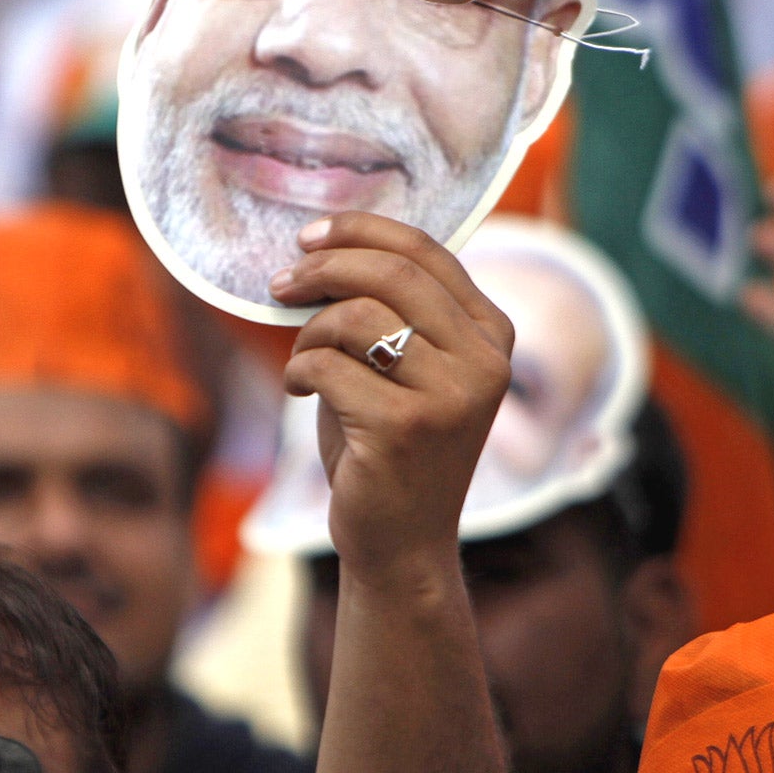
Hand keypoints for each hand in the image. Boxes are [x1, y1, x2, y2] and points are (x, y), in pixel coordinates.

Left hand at [268, 213, 513, 580]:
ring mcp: (452, 396)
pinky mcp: (406, 428)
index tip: (310, 236)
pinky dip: (298, 370)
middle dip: (324, 268)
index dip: (362, 231)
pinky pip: (328, 366)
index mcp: (492, 333)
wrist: (400, 541)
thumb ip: (390, 307)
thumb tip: (330, 241)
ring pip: (356, 318)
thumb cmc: (389, 442)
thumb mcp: (404, 366)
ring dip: (308, 332)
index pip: (427, 251)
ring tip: (302, 360)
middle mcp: (485, 360)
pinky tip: (299, 391)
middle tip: (281, 283)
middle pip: (392, 274)